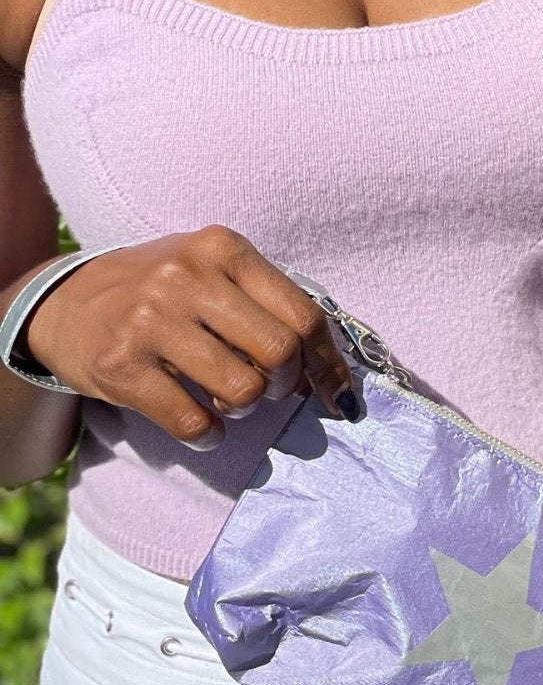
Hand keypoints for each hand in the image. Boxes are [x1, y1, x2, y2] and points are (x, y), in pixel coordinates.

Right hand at [22, 225, 354, 450]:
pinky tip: (204, 428)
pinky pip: (192, 421)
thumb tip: (331, 371)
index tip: (335, 392)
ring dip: (245, 409)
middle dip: (287, 385)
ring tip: (229, 401)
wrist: (65, 301)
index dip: (327, 361)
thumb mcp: (211, 269)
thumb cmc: (160, 289)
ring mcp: (150, 320)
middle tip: (272, 391)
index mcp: (222, 248)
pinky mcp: (120, 366)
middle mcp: (187, 277)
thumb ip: (266, 302)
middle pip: (280, 352)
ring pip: (242, 390)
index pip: (303, 313)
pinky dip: (209, 436)